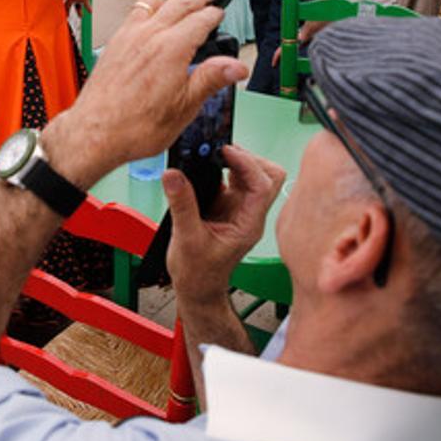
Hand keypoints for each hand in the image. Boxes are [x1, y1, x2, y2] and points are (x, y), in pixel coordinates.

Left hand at [39, 0, 249, 188]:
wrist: (95, 133)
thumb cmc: (135, 126)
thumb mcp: (185, 107)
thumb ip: (212, 79)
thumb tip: (236, 66)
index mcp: (172, 48)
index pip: (201, 19)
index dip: (216, 15)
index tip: (221, 14)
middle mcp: (149, 35)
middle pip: (179, 3)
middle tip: (209, 0)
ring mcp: (128, 36)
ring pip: (153, 2)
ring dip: (171, 0)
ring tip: (182, 5)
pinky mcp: (114, 44)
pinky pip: (133, 14)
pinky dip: (148, 10)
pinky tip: (150, 22)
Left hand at [63, 0, 90, 15]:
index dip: (62, 2)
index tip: (61, 6)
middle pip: (67, 6)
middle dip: (66, 11)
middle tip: (66, 17)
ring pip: (78, 7)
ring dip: (79, 12)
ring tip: (80, 16)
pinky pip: (87, 6)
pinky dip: (89, 8)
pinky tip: (90, 12)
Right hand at [165, 147, 284, 305]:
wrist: (197, 288)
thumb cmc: (197, 273)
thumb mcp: (186, 238)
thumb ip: (182, 205)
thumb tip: (173, 175)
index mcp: (248, 224)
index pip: (262, 185)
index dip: (246, 164)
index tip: (224, 152)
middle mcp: (249, 213)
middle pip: (267, 176)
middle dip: (248, 159)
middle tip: (221, 153)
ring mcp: (240, 208)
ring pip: (253, 174)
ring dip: (236, 162)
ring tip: (212, 157)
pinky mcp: (227, 205)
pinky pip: (234, 179)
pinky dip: (223, 168)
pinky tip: (207, 169)